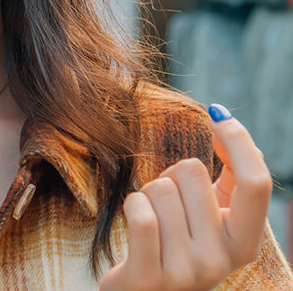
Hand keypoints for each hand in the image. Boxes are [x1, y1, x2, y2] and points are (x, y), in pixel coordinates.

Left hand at [100, 104, 271, 290]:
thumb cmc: (175, 243)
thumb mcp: (210, 216)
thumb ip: (229, 177)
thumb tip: (227, 123)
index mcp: (244, 244)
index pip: (256, 185)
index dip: (238, 141)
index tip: (218, 114)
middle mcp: (221, 261)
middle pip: (191, 172)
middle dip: (171, 177)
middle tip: (168, 209)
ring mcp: (187, 273)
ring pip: (160, 188)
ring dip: (147, 195)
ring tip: (151, 223)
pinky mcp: (149, 278)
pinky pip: (140, 213)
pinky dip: (132, 206)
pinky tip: (135, 224)